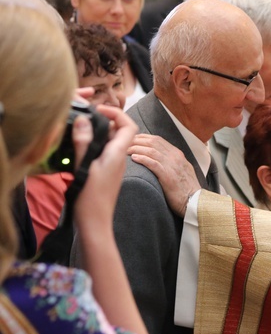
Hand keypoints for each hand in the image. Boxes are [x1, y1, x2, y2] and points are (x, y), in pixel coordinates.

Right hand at [73, 105, 137, 232]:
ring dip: (96, 134)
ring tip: (78, 131)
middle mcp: (119, 158)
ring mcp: (113, 166)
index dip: (116, 113)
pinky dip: (93, 146)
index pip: (129, 125)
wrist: (95, 223)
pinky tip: (78, 149)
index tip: (98, 109)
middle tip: (84, 118)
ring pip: (109, 142)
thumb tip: (84, 120)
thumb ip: (84, 142)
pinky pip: (103, 153)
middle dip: (103, 121)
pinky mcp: (106, 173)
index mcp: (118, 153)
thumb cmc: (91, 198)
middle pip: (118, 132)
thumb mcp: (84, 167)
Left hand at [128, 134, 199, 216]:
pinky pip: (153, 164)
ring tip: (125, 149)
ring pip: (151, 151)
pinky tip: (134, 158)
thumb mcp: (182, 170)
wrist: (195, 201)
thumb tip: (160, 159)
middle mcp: (175, 157)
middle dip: (137, 140)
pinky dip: (142, 159)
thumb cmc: (187, 189)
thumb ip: (172, 162)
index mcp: (178, 154)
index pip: (158, 139)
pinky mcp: (168, 176)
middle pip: (153, 142)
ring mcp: (172, 165)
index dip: (143, 137)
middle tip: (125, 142)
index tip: (132, 139)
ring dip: (136, 148)